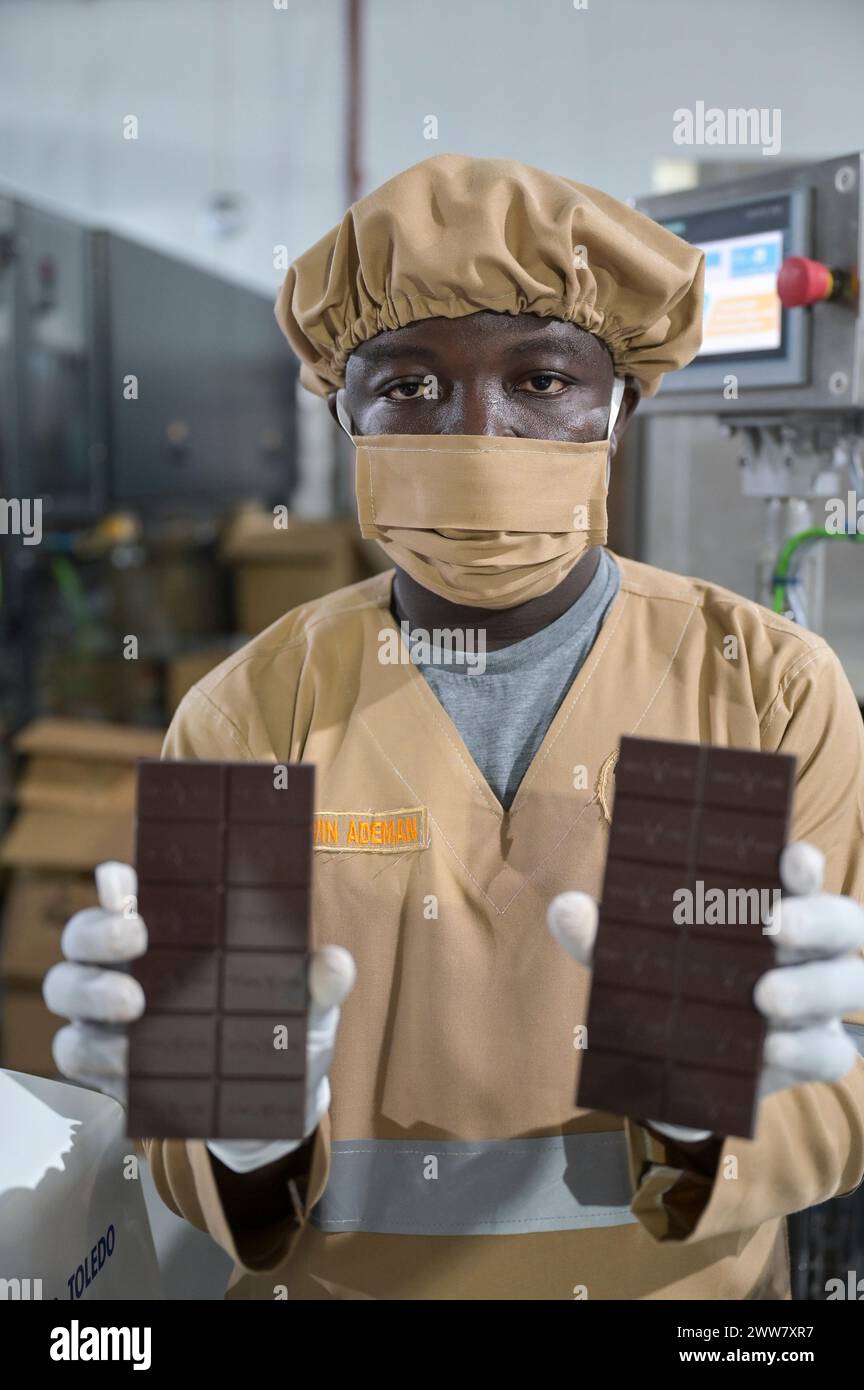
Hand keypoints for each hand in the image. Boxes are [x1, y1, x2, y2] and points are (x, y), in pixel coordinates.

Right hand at [43, 861, 355, 1172]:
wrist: (267, 1112)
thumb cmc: (281, 1035)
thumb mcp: (309, 1008)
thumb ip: (319, 983)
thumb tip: (333, 963)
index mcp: (173, 931)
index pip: (128, 890)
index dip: (118, 881)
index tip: (128, 882)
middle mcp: (128, 964)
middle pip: (83, 934)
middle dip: (99, 932)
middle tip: (136, 942)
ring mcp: (106, 1014)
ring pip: (68, 989)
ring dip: (92, 993)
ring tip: (133, 1008)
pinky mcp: (102, 1065)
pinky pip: (74, 1055)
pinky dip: (95, 1057)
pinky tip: (126, 1064)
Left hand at [547, 841, 863, 1143]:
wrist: (668, 1071)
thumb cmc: (662, 988)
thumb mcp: (625, 962)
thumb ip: (599, 937)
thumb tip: (566, 907)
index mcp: (769, 904)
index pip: (800, 874)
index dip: (803, 863)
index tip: (790, 856)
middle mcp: (808, 947)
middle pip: (843, 922)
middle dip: (816, 919)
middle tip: (773, 926)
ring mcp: (819, 1003)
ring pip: (850, 985)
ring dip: (814, 986)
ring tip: (765, 996)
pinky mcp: (815, 1055)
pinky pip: (831, 1050)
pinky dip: (804, 1047)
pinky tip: (770, 1049)